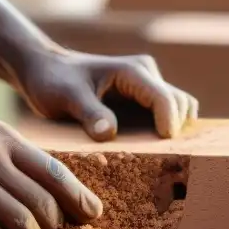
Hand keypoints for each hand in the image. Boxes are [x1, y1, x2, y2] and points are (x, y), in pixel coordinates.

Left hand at [16, 49, 198, 140]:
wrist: (46, 71)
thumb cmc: (54, 80)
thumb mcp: (66, 96)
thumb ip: (89, 113)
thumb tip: (109, 134)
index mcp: (132, 72)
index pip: (166, 99)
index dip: (169, 124)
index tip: (162, 146)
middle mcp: (147, 76)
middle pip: (181, 104)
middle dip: (176, 130)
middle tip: (159, 158)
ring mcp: (147, 87)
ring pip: (179, 110)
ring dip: (175, 131)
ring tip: (156, 156)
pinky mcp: (143, 101)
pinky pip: (166, 116)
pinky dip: (165, 132)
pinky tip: (148, 151)